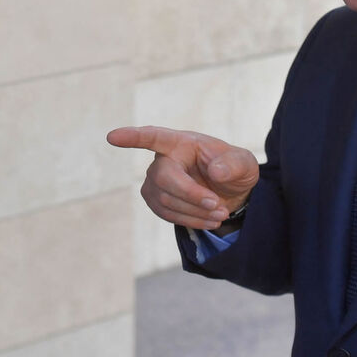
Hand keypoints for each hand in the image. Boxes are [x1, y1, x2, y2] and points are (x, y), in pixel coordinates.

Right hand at [107, 125, 258, 229]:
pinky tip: (209, 220)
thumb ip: (234, 164)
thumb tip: (215, 172)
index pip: (154, 137)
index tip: (112, 137)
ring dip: (195, 212)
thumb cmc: (233, 170)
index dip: (133, 137)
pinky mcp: (155, 199)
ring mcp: (155, 181)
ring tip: (220, 214)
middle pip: (163, 178)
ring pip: (165, 200)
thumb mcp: (245, 164)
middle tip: (219, 207)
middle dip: (191, 195)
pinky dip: (190, 220)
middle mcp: (164, 159)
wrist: (230, 193)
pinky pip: (166, 214)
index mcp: (182, 142)